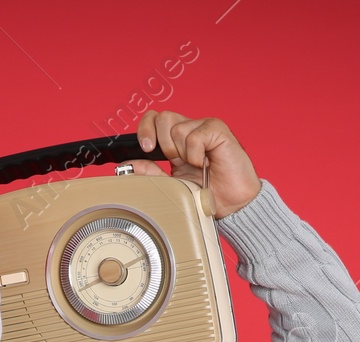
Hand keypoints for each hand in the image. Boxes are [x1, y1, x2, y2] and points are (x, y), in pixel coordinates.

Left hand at [122, 110, 261, 219]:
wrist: (232, 204)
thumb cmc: (208, 193)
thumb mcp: (171, 184)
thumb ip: (150, 173)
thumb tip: (128, 165)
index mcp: (176, 140)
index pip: (153, 119)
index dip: (145, 129)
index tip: (145, 148)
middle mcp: (189, 129)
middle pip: (162, 118)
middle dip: (164, 144)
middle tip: (177, 162)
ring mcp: (203, 127)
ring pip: (176, 128)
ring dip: (182, 152)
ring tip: (197, 165)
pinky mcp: (217, 130)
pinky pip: (194, 136)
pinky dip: (196, 154)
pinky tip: (207, 162)